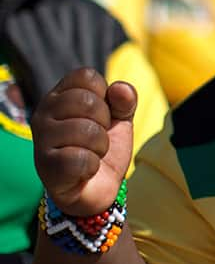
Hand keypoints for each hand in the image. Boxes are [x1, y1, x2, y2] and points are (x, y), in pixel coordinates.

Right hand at [31, 69, 136, 216]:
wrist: (97, 187)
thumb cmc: (102, 146)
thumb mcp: (119, 118)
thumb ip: (125, 99)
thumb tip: (120, 89)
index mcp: (59, 96)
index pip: (86, 76)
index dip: (104, 95)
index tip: (102, 114)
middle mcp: (43, 113)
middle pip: (88, 102)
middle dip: (104, 123)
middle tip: (96, 138)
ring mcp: (41, 140)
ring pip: (88, 130)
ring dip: (101, 146)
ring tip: (91, 154)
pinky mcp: (46, 166)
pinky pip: (82, 158)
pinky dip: (92, 165)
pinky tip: (83, 170)